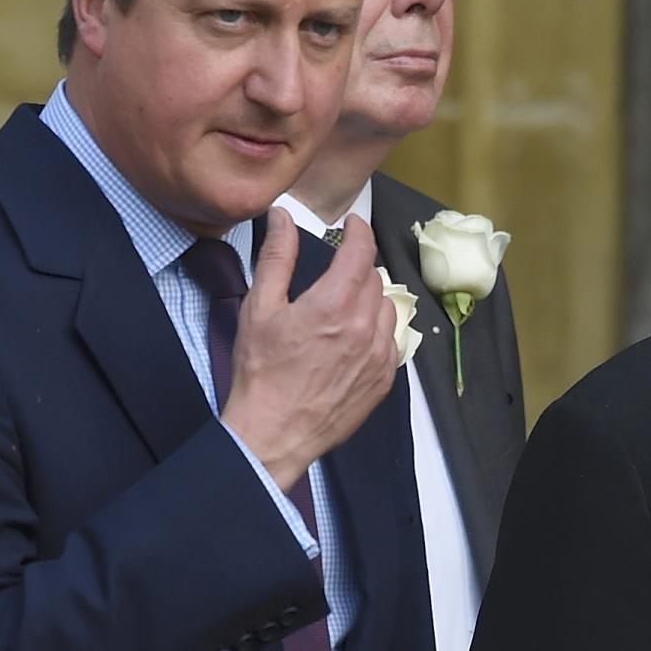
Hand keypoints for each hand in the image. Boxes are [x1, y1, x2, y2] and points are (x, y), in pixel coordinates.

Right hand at [222, 210, 398, 489]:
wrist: (273, 433)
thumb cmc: (261, 371)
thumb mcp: (260, 308)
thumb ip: (277, 257)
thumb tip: (282, 218)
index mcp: (334, 303)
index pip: (361, 250)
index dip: (358, 230)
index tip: (352, 224)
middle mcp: (364, 326)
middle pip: (374, 277)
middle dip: (357, 267)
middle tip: (335, 272)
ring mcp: (379, 355)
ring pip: (386, 308)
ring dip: (369, 299)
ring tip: (344, 307)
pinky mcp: (383, 379)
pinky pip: (391, 340)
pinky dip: (376, 331)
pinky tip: (353, 339)